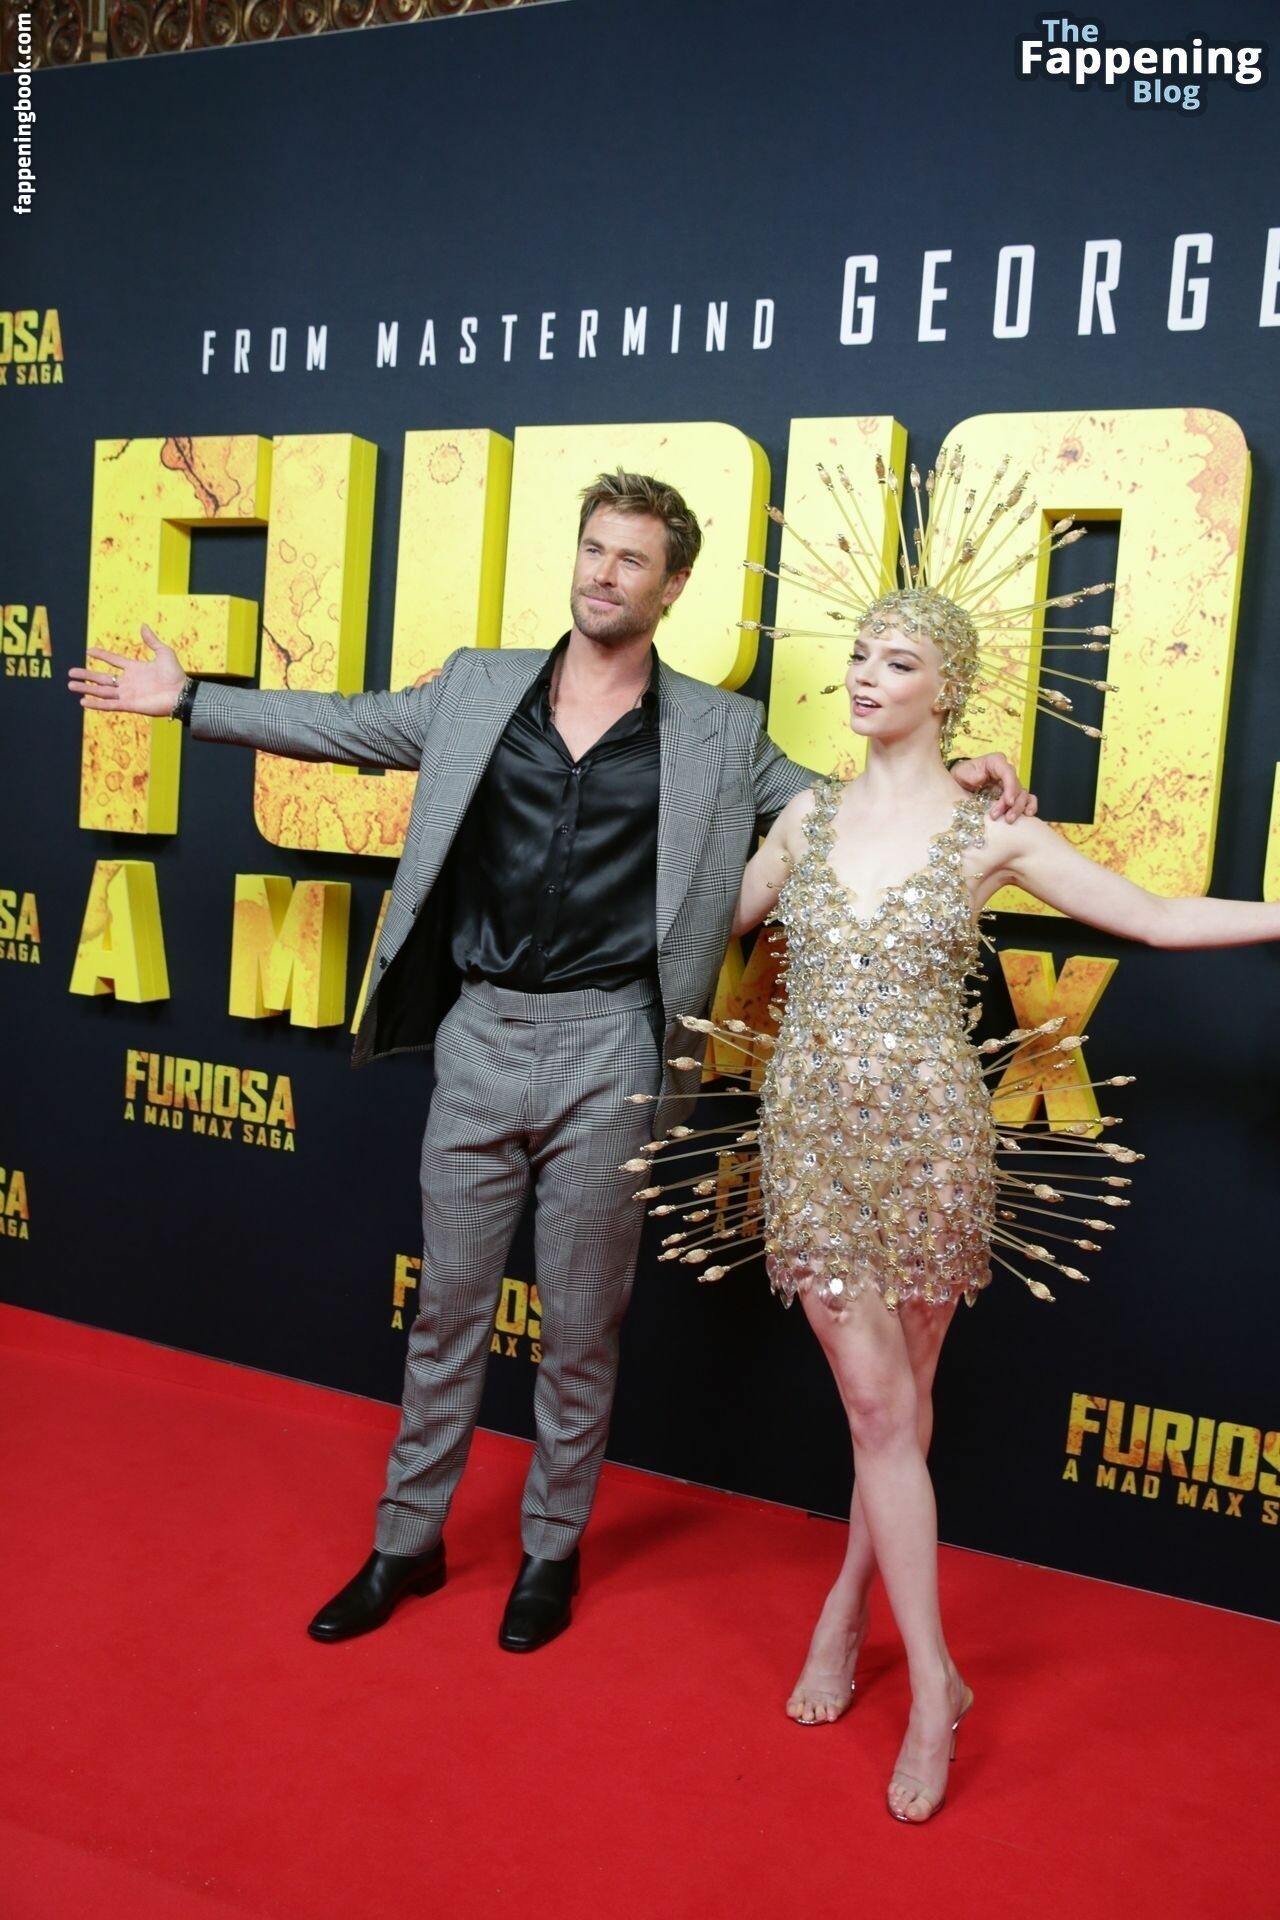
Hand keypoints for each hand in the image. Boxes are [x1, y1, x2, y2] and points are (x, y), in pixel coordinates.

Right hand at [68, 624, 185, 716]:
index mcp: (135, 669)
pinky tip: (83, 701)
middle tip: (70, 673)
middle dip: (86, 675)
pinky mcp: (129, 705)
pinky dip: (96, 704)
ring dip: (86, 688)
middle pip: (101, 678)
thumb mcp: (164, 653)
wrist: (181, 693)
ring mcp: (127, 694)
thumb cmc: (175, 675)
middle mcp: (128, 682)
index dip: (101, 655)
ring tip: (70, 685)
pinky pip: (109, 704)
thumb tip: (143, 625)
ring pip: (101, 691)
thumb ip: (151, 641)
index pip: (113, 660)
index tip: (88, 650)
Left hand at [948, 752, 1037, 820]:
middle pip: (1017, 787)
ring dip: (1018, 809)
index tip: (1008, 802)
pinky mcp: (1012, 794)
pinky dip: (1029, 806)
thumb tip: (981, 777)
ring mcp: (1011, 784)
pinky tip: (1027, 816)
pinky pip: (1027, 799)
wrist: (959, 784)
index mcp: (996, 762)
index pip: (1008, 773)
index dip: (1011, 788)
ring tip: (1009, 820)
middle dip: (1012, 804)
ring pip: (1023, 795)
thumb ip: (972, 774)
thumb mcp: (962, 772)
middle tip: (1004, 817)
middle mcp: (1006, 772)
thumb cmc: (962, 775)